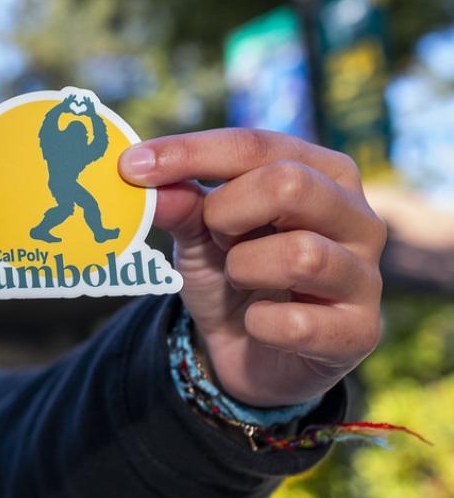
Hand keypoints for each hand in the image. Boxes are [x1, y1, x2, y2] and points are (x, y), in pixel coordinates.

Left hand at [118, 129, 385, 407]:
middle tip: (213, 236)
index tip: (131, 166)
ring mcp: (365, 275)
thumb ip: (180, 204)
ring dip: (244, 268)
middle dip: (228, 212)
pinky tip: (257, 323)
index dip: (191, 152)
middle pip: (290, 184)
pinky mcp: (359, 332)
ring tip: (239, 277)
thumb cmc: (232, 274)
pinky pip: (296, 324)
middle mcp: (357, 216)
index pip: (258, 145)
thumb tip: (146, 180)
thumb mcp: (199, 234)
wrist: (250, 352)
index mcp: (323, 173)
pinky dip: (258, 324)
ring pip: (300, 255)